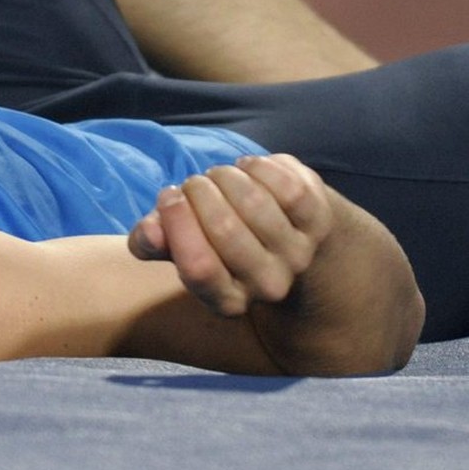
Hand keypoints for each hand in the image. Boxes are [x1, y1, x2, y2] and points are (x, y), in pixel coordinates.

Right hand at [128, 154, 334, 317]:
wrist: (279, 233)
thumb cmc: (214, 238)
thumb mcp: (176, 244)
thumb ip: (152, 241)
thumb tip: (150, 230)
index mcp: (228, 301)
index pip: (199, 268)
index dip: (177, 223)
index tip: (168, 196)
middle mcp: (269, 285)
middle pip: (225, 230)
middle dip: (198, 192)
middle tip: (193, 183)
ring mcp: (299, 254)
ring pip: (255, 204)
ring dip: (225, 176)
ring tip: (217, 175)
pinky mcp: (320, 222)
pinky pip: (287, 187)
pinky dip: (259, 168)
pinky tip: (247, 168)